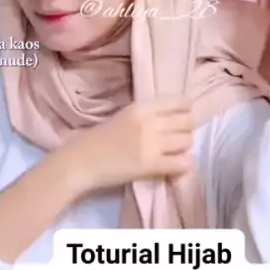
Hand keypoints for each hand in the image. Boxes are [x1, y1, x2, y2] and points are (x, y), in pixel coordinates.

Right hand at [60, 98, 194, 196]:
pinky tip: (177, 167)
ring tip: (175, 153)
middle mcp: (149, 123)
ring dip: (185, 148)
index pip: (178, 102)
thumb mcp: (124, 116)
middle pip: (187, 122)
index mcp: (141, 108)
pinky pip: (182, 163)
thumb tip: (172, 119)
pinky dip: (184, 165)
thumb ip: (147, 115)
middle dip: (186, 130)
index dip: (186, 110)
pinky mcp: (150, 165)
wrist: (81, 161)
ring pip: (187, 141)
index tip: (185, 116)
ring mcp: (151, 144)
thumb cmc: (99, 139)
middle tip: (178, 139)